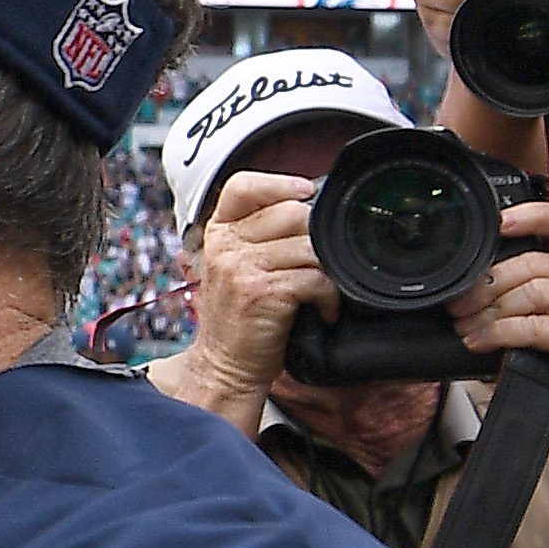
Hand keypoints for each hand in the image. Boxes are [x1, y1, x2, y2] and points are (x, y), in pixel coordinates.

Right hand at [168, 167, 328, 422]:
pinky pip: (315, 278)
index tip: (304, 192)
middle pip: (292, 213)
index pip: (243, 186)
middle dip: (315, 238)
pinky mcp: (260, 290)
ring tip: (320, 292)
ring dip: (327, 271)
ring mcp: (239, 267)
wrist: (226, 364)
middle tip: (315, 266)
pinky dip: (329, 297)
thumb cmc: (243, 317)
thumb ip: (263, 236)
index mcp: (219, 233)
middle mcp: (224, 245)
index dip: (278, 183)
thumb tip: (313, 209)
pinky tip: (322, 309)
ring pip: (309, 246)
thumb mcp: (239, 267)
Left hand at [453, 201, 548, 445]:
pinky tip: (482, 342)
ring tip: (468, 328)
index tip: (498, 222)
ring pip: (534, 290)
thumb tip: (458, 293)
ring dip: (490, 310)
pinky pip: (537, 324)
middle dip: (486, 282)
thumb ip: (512, 298)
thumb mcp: (535, 320)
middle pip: (534, 262)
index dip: (533, 215)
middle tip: (457, 306)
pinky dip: (500, 332)